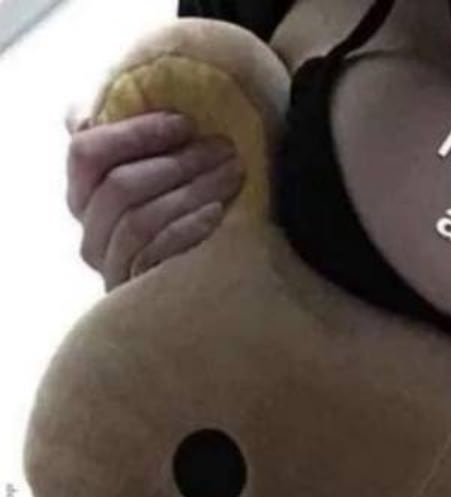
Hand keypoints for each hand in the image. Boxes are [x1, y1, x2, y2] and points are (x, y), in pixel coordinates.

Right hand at [67, 111, 243, 289]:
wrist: (204, 286)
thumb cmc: (178, 214)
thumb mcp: (152, 172)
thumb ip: (118, 139)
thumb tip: (83, 115)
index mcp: (83, 195)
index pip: (86, 153)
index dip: (134, 133)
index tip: (185, 122)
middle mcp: (90, 232)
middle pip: (119, 187)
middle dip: (176, 162)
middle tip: (224, 147)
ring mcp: (112, 265)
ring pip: (139, 219)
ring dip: (190, 191)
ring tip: (232, 173)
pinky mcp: (138, 292)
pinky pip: (157, 254)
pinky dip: (188, 229)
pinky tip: (217, 213)